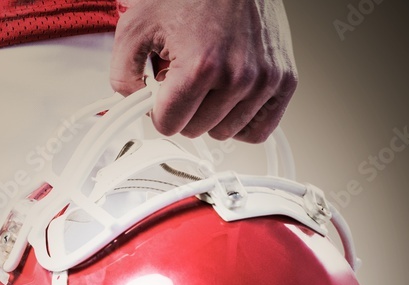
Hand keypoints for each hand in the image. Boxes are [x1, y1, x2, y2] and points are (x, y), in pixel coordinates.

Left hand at [110, 0, 297, 142]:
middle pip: (195, 131)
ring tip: (209, 80)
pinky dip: (241, 121)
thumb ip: (123, 75)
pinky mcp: (285, 80)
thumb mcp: (136, 28)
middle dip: (184, 109)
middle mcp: (238, 77)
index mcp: (201, 66)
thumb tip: (133, 104)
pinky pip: (260, 130)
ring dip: (212, 114)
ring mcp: (265, 80)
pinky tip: (229, 99)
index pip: (167, 126)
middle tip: (186, 78)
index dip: (158, 108)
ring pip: (224, 133)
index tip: (163, 88)